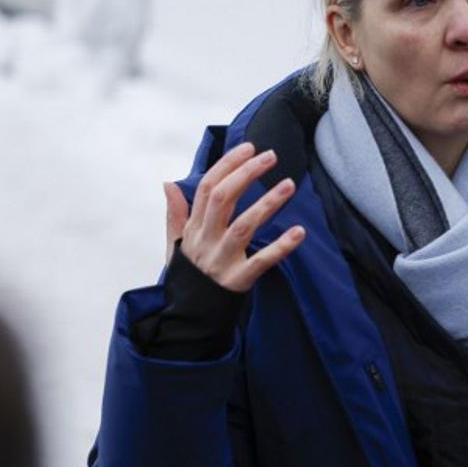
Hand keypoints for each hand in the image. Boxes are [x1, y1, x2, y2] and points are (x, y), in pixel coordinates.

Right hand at [168, 142, 305, 291]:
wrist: (188, 318)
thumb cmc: (188, 277)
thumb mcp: (175, 245)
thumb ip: (175, 214)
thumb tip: (168, 183)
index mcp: (193, 229)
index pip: (208, 188)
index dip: (228, 165)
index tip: (250, 147)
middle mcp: (205, 241)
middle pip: (223, 199)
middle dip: (246, 173)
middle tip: (271, 155)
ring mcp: (221, 261)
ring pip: (242, 226)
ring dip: (266, 203)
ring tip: (290, 184)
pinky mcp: (237, 281)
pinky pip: (261, 262)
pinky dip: (280, 247)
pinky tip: (299, 232)